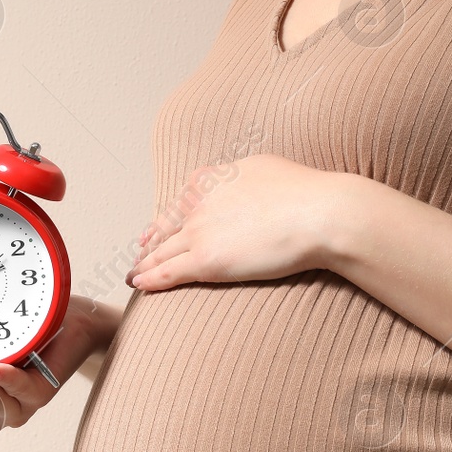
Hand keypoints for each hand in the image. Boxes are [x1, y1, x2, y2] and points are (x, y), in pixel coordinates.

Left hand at [125, 153, 350, 290]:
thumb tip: (242, 181)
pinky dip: (150, 279)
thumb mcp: (265, 167)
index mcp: (213, 178)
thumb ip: (244, 176)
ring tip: (134, 273)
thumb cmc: (305, 193)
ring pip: (163, 251)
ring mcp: (200, 231)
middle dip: (151, 242)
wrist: (318, 213)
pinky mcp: (206, 260)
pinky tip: (139, 284)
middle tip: (140, 252)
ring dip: (144, 264)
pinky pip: (168, 272)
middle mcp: (200, 202)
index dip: (168, 217)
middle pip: (167, 226)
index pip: (182, 201)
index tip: (159, 227)